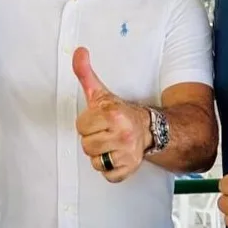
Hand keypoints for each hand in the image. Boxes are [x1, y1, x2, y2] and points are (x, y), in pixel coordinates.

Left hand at [73, 47, 151, 182]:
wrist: (148, 128)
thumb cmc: (120, 112)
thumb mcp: (101, 93)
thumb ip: (85, 73)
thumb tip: (78, 52)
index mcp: (113, 114)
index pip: (81, 126)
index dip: (87, 123)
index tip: (98, 120)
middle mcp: (122, 134)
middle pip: (86, 145)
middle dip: (93, 139)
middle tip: (105, 132)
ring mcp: (127, 153)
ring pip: (94, 161)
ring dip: (100, 154)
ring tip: (109, 143)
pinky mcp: (129, 169)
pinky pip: (107, 175)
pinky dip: (110, 168)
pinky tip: (116, 155)